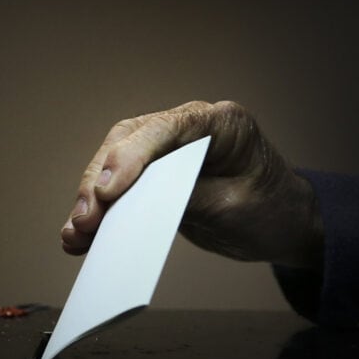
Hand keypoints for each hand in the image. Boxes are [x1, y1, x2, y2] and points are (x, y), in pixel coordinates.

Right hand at [60, 100, 323, 269]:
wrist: (282, 222)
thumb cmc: (271, 209)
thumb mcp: (233, 208)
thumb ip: (188, 199)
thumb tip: (132, 204)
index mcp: (222, 123)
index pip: (168, 128)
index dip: (132, 156)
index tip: (109, 191)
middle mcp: (189, 127)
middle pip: (130, 141)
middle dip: (101, 180)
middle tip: (86, 219)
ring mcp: (167, 149)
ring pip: (115, 161)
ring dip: (91, 196)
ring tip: (75, 233)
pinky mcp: (154, 174)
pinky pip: (120, 185)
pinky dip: (99, 209)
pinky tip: (80, 234)